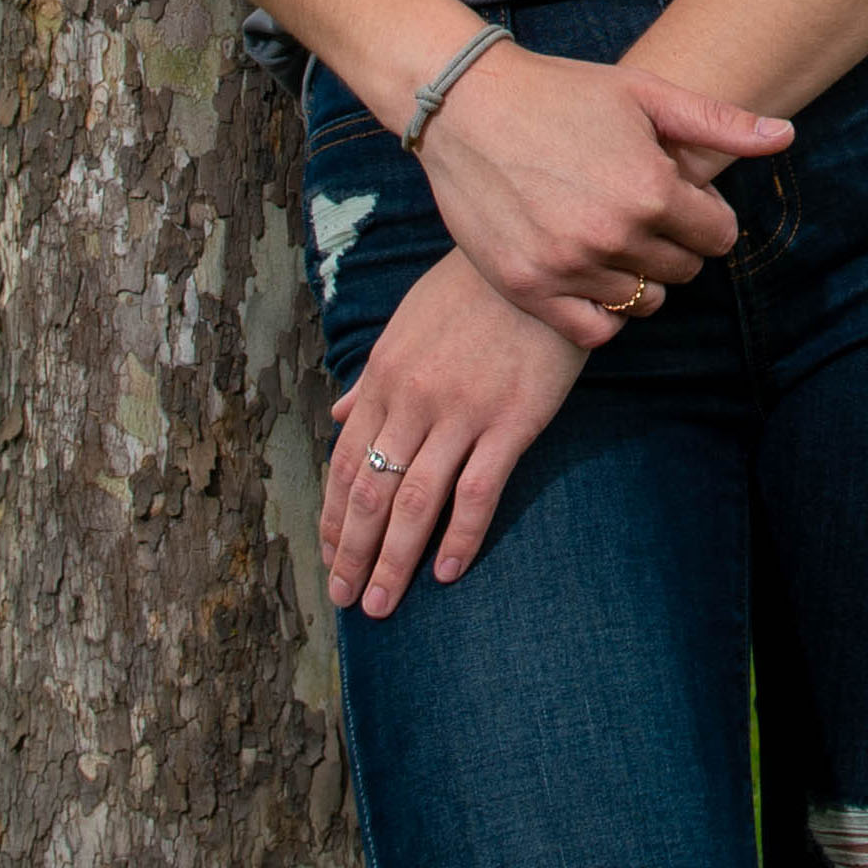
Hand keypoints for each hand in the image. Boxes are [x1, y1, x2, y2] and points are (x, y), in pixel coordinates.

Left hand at [324, 251, 587, 608]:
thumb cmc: (472, 291)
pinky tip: (446, 572)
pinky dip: (459, 537)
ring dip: (393, 561)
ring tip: (382, 603)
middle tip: (345, 600)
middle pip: (370, 492)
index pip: (345, 462)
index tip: (328, 558)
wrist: (539, 264)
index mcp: (383, 377)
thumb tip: (336, 415)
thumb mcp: (408, 324)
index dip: (333, 518)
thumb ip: (372, 378)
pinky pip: (477, 492)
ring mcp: (461, 412)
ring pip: (414, 502)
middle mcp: (413, 400)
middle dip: (352, 553)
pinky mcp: (512, 421)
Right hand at [415, 44, 788, 344]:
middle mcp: (612, 234)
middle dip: (676, 243)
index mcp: (650, 188)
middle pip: (684, 270)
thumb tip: (786, 135)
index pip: (719, 236)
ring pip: (643, 302)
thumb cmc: (562, 92)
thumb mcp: (645, 93)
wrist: (467, 106)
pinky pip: (593, 331)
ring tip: (614, 236)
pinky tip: (591, 272)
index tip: (679, 195)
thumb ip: (718, 122)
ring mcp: (567, 266)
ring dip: (640, 276)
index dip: (706, 214)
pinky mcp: (527, 287)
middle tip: (640, 210)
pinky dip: (602, 311)